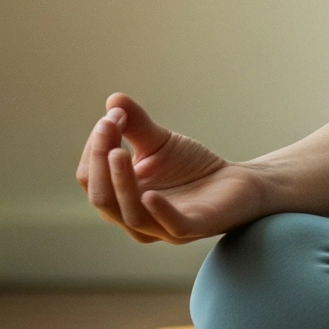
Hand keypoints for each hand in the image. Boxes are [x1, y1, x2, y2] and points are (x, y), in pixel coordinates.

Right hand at [75, 93, 269, 243]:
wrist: (237, 182)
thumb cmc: (191, 166)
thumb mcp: (159, 142)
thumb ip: (136, 125)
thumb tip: (114, 99)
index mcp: (120, 199)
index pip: (91, 178)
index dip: (95, 148)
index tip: (112, 116)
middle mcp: (135, 219)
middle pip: (103, 199)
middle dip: (101, 162)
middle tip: (110, 126)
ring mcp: (164, 229)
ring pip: (131, 215)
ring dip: (121, 182)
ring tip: (119, 152)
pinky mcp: (194, 229)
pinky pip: (171, 226)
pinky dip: (159, 211)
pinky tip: (150, 193)